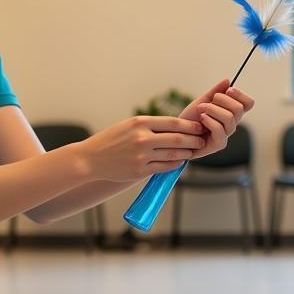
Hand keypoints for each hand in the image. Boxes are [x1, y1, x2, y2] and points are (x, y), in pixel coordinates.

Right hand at [81, 116, 205, 181]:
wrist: (91, 158)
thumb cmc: (112, 139)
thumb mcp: (129, 125)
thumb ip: (150, 125)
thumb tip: (176, 127)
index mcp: (140, 123)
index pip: (173, 123)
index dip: (189, 126)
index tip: (199, 127)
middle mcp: (142, 138)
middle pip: (177, 139)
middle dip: (193, 140)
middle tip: (202, 140)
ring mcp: (141, 156)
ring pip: (173, 154)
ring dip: (186, 153)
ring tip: (193, 151)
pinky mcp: (139, 171)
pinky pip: (164, 167)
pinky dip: (175, 164)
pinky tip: (180, 161)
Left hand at [180, 80, 254, 158]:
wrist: (178, 133)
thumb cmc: (190, 118)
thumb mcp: (202, 101)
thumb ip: (215, 91)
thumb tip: (228, 81)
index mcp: (231, 112)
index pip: (248, 103)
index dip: (240, 95)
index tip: (228, 90)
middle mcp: (232, 124)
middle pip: (239, 108)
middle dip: (222, 100)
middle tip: (207, 102)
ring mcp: (226, 134)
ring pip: (229, 118)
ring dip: (212, 109)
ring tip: (201, 109)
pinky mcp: (219, 144)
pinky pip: (219, 129)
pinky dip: (209, 120)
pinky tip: (201, 118)